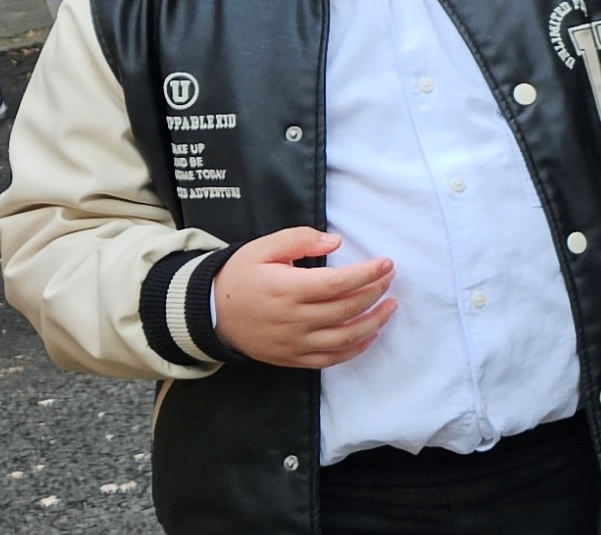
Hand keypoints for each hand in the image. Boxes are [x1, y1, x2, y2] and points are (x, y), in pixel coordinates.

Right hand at [210, 226, 395, 368]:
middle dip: (375, 292)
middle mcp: (294, 319)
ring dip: (373, 323)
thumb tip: (335, 242)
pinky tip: (369, 335)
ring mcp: (294, 343)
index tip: (387, 264)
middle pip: (347, 309)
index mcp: (287, 289)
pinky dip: (354, 350)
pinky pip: (330, 360)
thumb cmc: (239, 276)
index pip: (338, 284)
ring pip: (344, 338)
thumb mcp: (263, 247)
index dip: (367, 274)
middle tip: (389, 278)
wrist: (210, 314)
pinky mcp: (292, 358)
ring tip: (390, 307)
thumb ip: (300, 239)